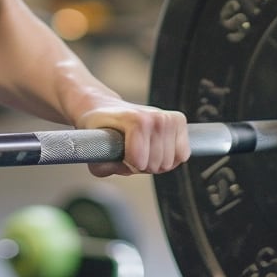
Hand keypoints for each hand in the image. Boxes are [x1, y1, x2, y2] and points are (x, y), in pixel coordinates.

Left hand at [75, 101, 189, 177]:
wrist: (106, 108)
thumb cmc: (101, 129)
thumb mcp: (93, 149)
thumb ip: (102, 165)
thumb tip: (116, 168)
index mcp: (133, 119)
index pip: (140, 160)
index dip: (130, 164)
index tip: (122, 154)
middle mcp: (153, 116)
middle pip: (157, 164)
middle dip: (144, 165)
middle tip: (133, 153)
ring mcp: (168, 117)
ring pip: (170, 161)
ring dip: (156, 162)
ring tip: (144, 150)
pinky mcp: (179, 120)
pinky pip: (183, 154)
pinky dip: (171, 157)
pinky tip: (158, 149)